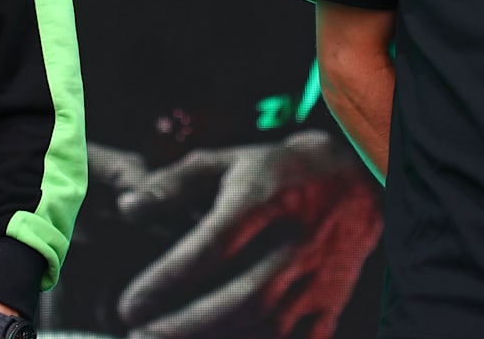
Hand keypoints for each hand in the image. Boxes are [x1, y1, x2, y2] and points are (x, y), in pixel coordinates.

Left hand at [110, 131, 381, 338]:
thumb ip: (174, 184)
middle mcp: (294, 241)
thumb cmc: (275, 173)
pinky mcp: (332, 304)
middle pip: (243, 297)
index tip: (131, 303)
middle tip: (140, 336)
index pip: (213, 247)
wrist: (356, 181)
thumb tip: (128, 208)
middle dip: (187, 325)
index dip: (169, 280)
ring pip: (271, 326)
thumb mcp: (225, 162)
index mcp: (264, 200)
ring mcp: (318, 277)